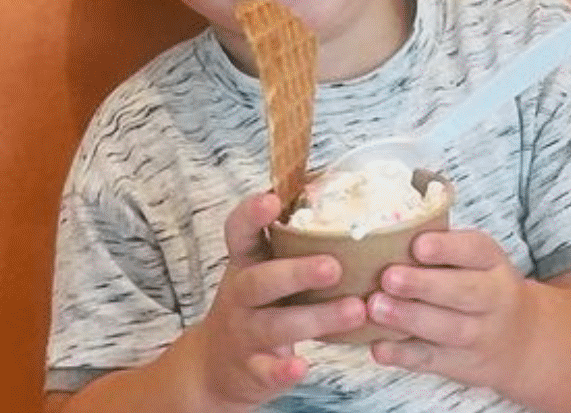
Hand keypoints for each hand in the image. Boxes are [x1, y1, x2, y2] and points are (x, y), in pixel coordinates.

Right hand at [169, 192, 369, 410]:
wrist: (215, 364)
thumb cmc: (257, 305)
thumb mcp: (263, 269)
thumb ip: (293, 244)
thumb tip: (349, 201)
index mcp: (246, 263)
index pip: (239, 232)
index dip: (252, 214)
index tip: (272, 199)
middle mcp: (240, 295)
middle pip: (261, 280)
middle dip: (296, 272)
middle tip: (334, 266)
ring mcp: (244, 332)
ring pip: (275, 325)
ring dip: (315, 318)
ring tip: (355, 310)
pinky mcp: (252, 369)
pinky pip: (266, 370)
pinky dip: (282, 370)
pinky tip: (302, 366)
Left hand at [364, 228, 535, 388]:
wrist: (523, 342)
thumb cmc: (482, 288)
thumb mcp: (478, 261)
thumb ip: (442, 247)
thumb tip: (388, 229)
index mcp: (492, 263)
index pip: (475, 250)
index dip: (446, 248)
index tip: (418, 245)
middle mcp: (493, 299)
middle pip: (463, 292)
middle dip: (423, 284)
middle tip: (389, 278)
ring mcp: (479, 336)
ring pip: (447, 329)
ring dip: (409, 318)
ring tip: (376, 307)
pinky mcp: (461, 364)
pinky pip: (431, 361)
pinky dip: (402, 355)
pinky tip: (378, 346)